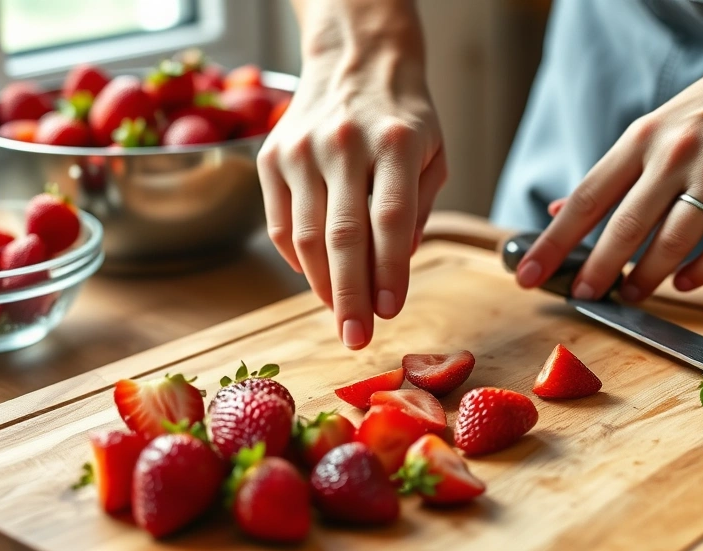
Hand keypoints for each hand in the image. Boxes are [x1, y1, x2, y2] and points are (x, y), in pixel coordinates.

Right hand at [258, 0, 445, 348]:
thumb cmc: (402, 117)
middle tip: (357, 338)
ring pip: (307, 237)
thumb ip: (416, 212)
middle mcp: (342, 143)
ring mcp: (300, 149)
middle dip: (350, 297)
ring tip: (341, 315)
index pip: (390, 219)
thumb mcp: (431, 155)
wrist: (355, 60)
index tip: (391, 312)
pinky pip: (281, 225)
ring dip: (322, 287)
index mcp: (395, 140)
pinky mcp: (271, 158)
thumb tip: (393, 271)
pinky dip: (298, 260)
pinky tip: (317, 277)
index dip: (389, 271)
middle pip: (342, 236)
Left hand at [516, 22, 702, 301]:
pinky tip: (683, 282)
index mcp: (642, 139)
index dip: (552, 242)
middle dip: (596, 269)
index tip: (527, 274)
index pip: (585, 199)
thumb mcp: (654, 129)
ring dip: (645, 278)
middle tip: (582, 295)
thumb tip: (557, 210)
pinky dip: (699, 273)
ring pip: (672, 243)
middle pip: (625, 226)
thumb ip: (610, 175)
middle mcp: (677, 155)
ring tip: (631, 294)